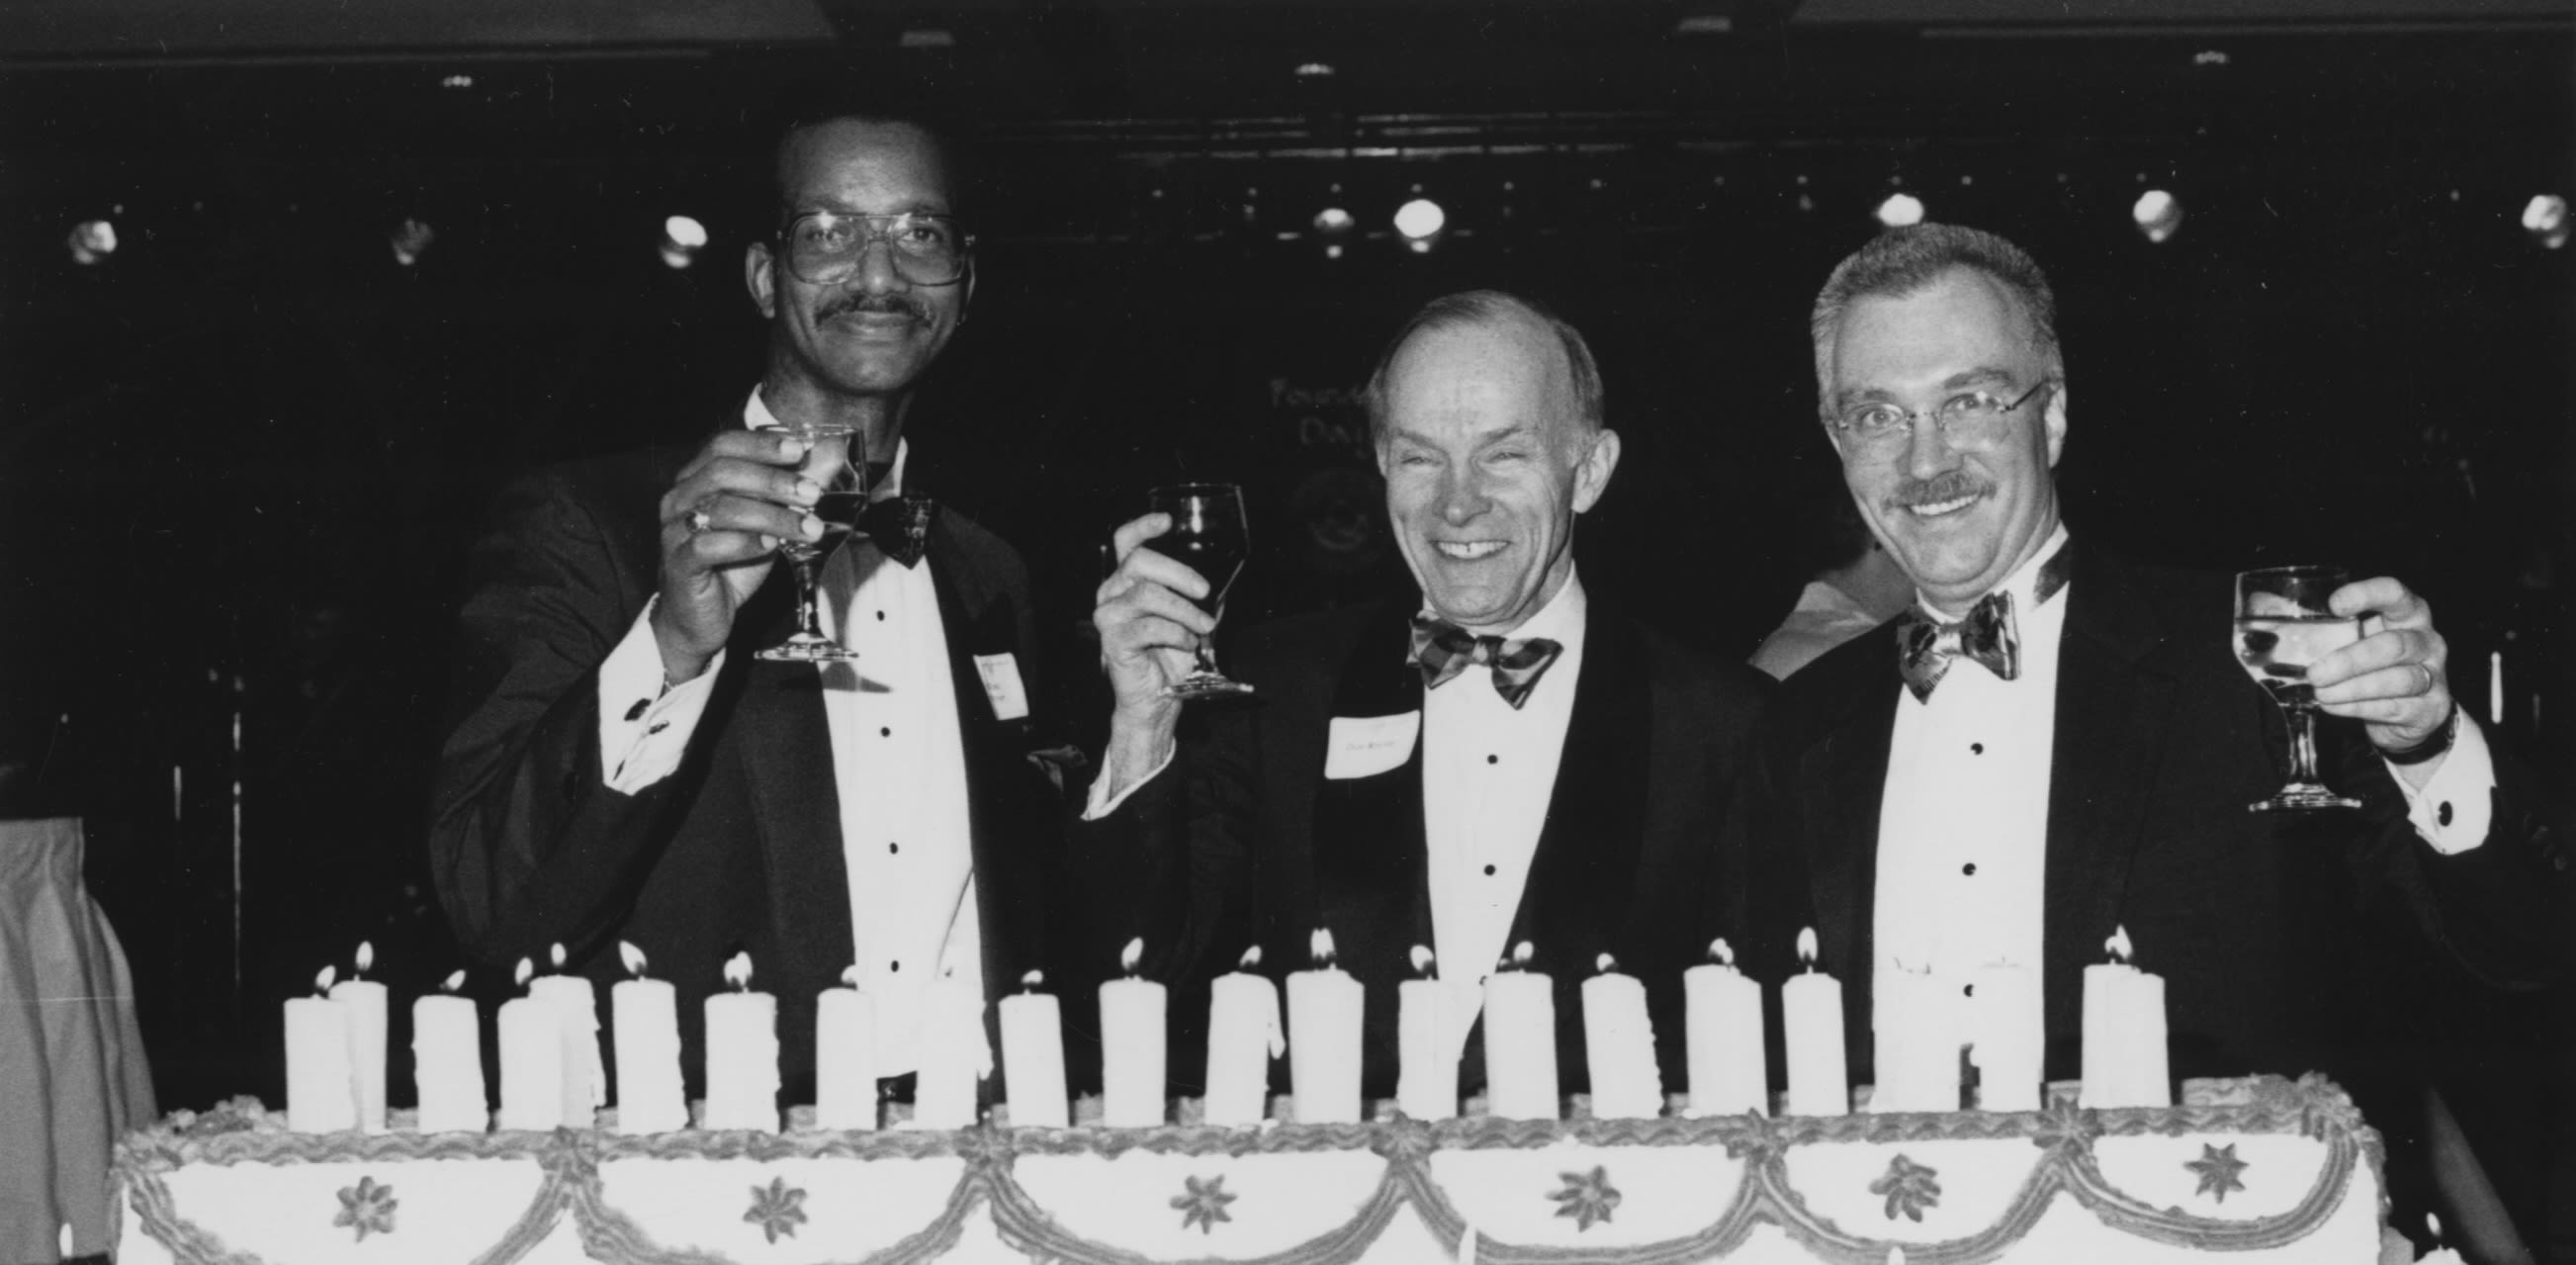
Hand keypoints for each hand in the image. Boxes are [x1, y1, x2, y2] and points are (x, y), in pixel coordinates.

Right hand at [651, 429, 826, 680]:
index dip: (760, 443)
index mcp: (695, 479)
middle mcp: (678, 499)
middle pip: (722, 472)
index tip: (797, 449)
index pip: (722, 446)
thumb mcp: (763, 523)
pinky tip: (771, 545)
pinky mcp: (678, 564)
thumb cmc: (730, 563)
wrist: (698, 616)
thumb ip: (782, 494)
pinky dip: (744, 543)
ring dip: (773, 515)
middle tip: (811, 493)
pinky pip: (707, 546)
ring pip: (721, 509)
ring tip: (808, 527)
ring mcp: (674, 531)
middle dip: (773, 479)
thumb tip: (821, 464)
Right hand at [1094, 512, 1214, 726]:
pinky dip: (1176, 633)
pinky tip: (1188, 643)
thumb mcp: (1190, 617)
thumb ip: (1197, 594)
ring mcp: (1109, 617)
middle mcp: (1112, 593)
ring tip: (1203, 627)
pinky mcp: (1113, 641)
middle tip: (1204, 590)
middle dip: (1178, 572)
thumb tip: (1224, 576)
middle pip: (1139, 562)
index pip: (1125, 542)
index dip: (1143, 527)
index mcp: (1127, 581)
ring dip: (1184, 610)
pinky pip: (1148, 627)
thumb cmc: (1171, 655)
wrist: (1158, 699)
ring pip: (1147, 594)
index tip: (1168, 522)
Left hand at [2309, 575, 2453, 754]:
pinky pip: (2393, 706)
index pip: (2395, 593)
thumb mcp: (2349, 639)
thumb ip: (2318, 624)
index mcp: (2406, 613)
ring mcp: (2433, 674)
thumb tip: (2263, 606)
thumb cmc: (2369, 664)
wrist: (2405, 713)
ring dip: (2352, 688)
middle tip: (2315, 672)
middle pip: (2394, 645)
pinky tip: (2333, 706)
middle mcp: (2426, 640)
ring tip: (2321, 693)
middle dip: (2350, 659)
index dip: (2367, 594)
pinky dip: (2357, 707)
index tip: (2334, 605)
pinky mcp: (2429, 707)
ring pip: (2397, 679)